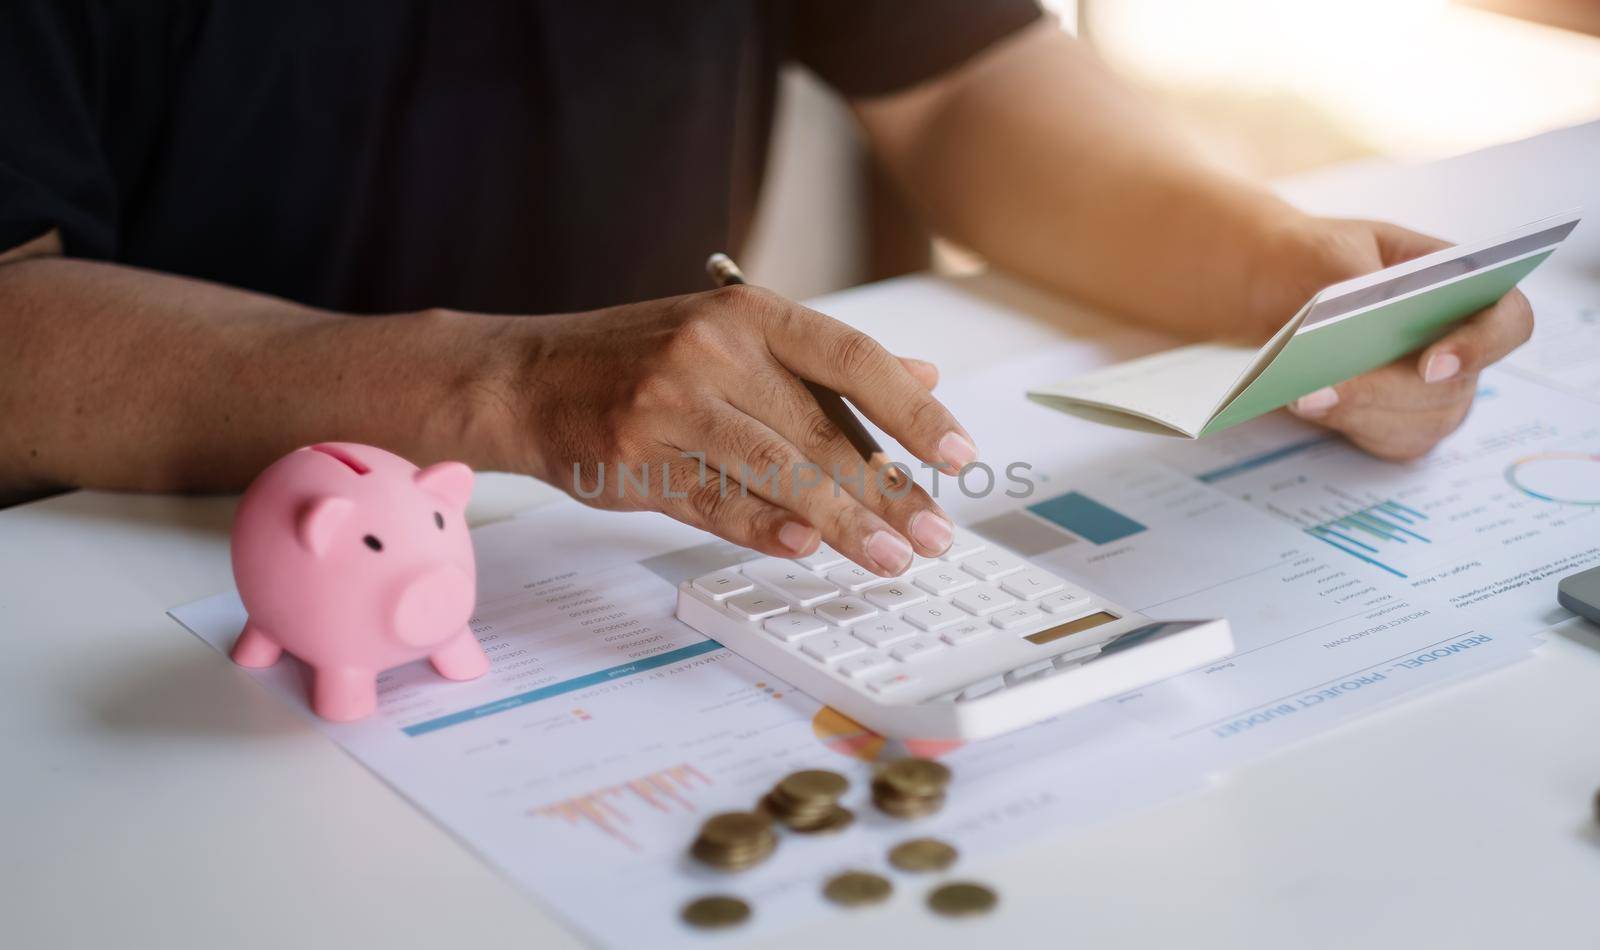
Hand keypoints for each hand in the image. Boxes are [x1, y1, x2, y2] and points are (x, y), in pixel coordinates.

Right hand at [496, 285, 977, 574]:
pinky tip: (807, 550)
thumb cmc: (639, 357)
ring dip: (842, 523)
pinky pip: (714, 503)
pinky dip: (763, 529)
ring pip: (776, 471)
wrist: (525, 378)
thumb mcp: (730, 334)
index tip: (958, 454)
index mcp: (746, 313)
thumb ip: (822, 362)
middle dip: (888, 489)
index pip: (851, 357)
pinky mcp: (634, 459)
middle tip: (932, 533)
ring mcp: (668, 405)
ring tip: (890, 557)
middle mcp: (710, 350)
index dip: (912, 411)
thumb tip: (923, 379)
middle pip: (821, 429)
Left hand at [1270, 218, 1533, 459]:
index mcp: (1463, 285)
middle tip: (1326, 387)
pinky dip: (1350, 427)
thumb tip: (1370, 315)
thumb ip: (1357, 279)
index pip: (1508, 320)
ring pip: (1423, 421)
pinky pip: (1393, 442)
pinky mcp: (1400, 422)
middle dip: (1385, 388)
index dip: (1482, 346)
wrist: (1272, 287)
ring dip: (1361, 411)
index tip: (1431, 365)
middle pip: (1452, 385)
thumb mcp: (1332, 251)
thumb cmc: (1317, 258)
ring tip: (1303, 396)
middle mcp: (1460, 342)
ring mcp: (1435, 389)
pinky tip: (1306, 406)